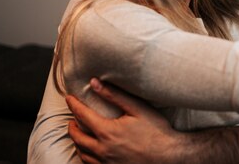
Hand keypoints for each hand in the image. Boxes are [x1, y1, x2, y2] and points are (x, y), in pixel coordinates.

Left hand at [66, 79, 185, 163]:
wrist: (168, 155)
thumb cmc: (156, 130)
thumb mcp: (137, 108)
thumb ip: (114, 95)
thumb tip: (95, 83)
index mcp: (107, 132)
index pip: (82, 115)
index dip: (74, 105)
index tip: (69, 98)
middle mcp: (102, 149)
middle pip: (77, 136)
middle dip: (72, 125)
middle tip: (72, 117)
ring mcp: (105, 162)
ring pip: (81, 152)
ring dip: (76, 141)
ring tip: (78, 133)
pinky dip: (85, 155)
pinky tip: (89, 150)